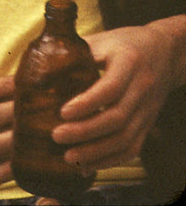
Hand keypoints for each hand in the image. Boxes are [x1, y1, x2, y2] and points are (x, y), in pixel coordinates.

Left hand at [52, 20, 183, 174]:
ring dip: (96, 151)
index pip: (111, 88)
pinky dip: (109, 160)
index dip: (87, 103)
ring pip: (125, 138)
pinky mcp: (147, 124)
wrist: (164, 52)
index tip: (63, 111)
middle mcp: (142, 87)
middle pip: (117, 118)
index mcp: (129, 61)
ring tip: (68, 156)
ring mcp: (147, 109)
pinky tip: (87, 165)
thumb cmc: (125, 43)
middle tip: (57, 135)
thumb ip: (76, 52)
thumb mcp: (102, 40)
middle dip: (86, 131)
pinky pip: (132, 148)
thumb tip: (40, 67)